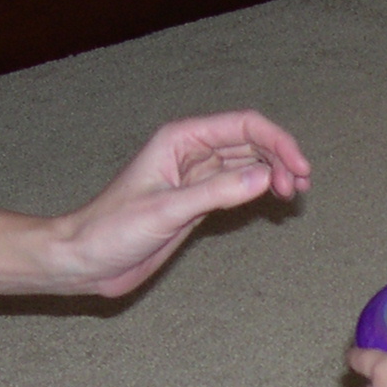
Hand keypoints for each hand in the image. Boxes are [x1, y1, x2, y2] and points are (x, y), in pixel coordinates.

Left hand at [51, 111, 312, 296]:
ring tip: (292, 197)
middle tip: (298, 190)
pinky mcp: (197, 201)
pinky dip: (259, 191)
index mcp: (180, 140)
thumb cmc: (112, 230)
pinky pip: (237, 186)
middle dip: (280, 160)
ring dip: (274, 175)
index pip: (243, 126)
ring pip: (248, 164)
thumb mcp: (167, 210)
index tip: (300, 170)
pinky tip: (272, 202)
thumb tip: (266, 177)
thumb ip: (217, 192)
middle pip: (250, 142)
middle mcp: (191, 152)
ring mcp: (196, 177)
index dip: (277, 143)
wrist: (86, 260)